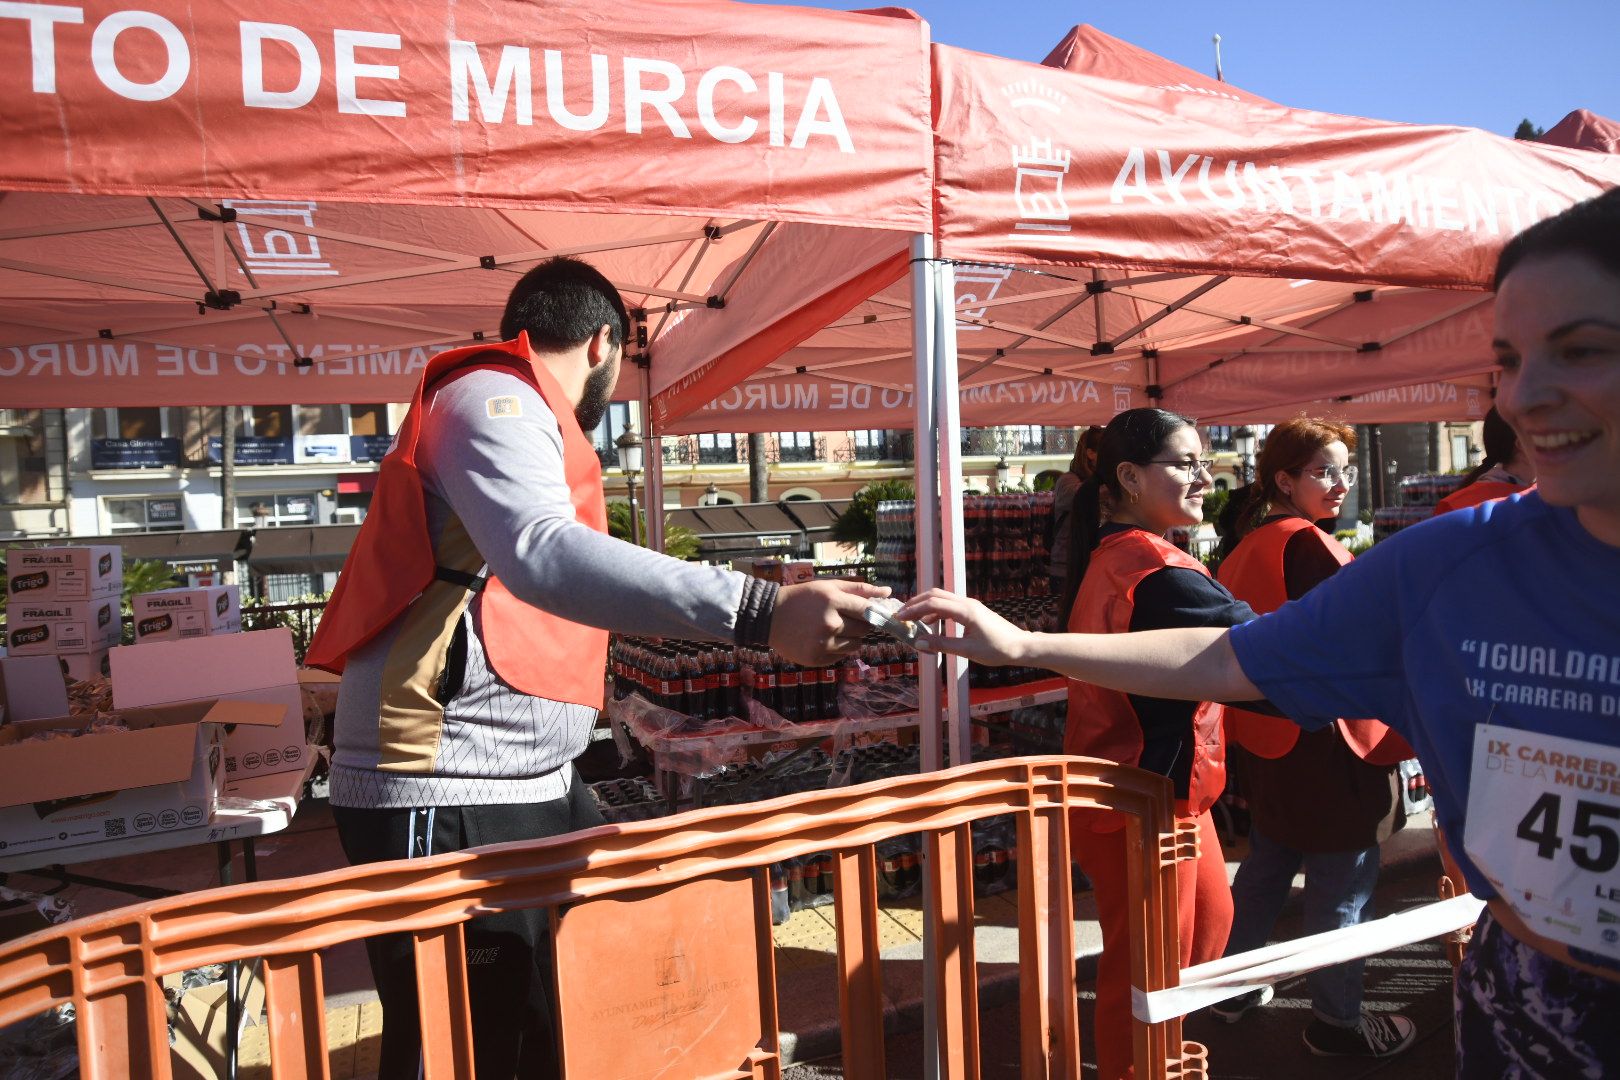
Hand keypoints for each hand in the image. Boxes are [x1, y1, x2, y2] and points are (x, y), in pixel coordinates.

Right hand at [768, 578, 890, 666]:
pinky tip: (822, 639)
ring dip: (851, 638)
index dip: (875, 613)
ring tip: (833, 629)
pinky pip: (840, 656)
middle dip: (861, 625)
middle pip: (864, 630)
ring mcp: (823, 644)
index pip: (867, 611)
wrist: (769, 616)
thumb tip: (887, 592)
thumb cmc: (801, 598)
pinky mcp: (817, 659)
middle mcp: (830, 624)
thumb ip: (858, 589)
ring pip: (855, 645)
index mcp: (833, 601)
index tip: (877, 615)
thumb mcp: (827, 587)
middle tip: (847, 620)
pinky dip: (837, 649)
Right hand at [893, 589, 1030, 666]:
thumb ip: (941, 645)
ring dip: (925, 606)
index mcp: (965, 610)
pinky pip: (949, 606)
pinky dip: (935, 612)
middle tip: (901, 615)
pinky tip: (929, 624)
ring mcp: (970, 605)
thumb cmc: (998, 649)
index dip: (914, 610)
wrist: (1021, 646)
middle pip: (935, 595)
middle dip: (915, 603)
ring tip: (911, 619)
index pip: (933, 604)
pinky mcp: (972, 611)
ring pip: (942, 598)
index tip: (900, 618)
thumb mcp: (967, 650)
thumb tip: (919, 642)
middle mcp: (967, 603)